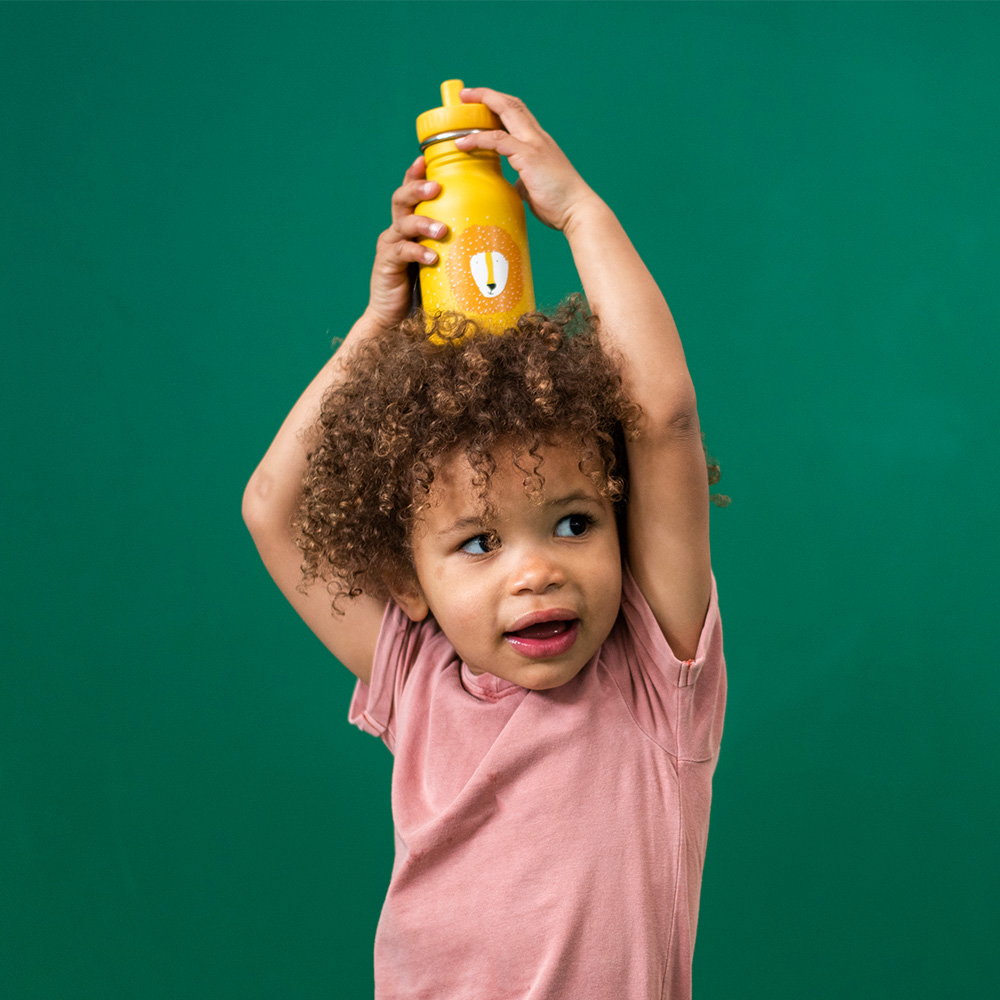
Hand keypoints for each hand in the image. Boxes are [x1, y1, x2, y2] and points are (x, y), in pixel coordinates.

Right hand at [366, 156, 448, 327]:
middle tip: (437, 186)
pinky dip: (417, 252)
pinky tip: (432, 257)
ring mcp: (390, 246)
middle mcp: (397, 230)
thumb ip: (456, 246)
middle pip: (401, 199)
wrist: (397, 320)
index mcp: (409, 225)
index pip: (412, 192)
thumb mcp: (443, 261)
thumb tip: (495, 238)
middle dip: (418, 188)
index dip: (416, 174)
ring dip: (423, 222)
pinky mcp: (386, 265)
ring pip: (403, 224)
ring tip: (441, 230)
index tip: (426, 157)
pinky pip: (401, 252)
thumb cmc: (425, 289)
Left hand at [454, 87, 598, 231]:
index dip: (499, 103)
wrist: (577, 211)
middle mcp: (537, 138)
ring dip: (482, 104)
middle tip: (465, 95)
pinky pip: (499, 140)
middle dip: (487, 95)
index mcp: (539, 143)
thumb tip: (513, 183)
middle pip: (512, 104)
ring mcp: (534, 145)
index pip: (518, 113)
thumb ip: (523, 179)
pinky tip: (463, 142)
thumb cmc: (559, 203)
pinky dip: (479, 138)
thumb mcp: (535, 187)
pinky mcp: (529, 157)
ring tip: (462, 105)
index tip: (479, 102)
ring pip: (506, 112)